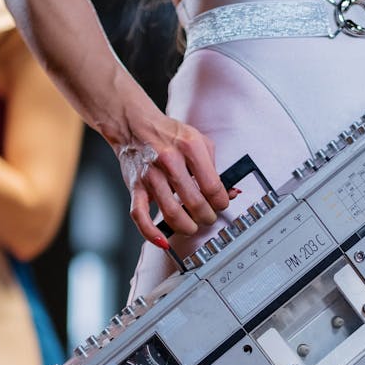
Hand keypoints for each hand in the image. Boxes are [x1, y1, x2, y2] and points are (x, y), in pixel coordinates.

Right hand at [116, 111, 234, 247]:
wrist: (134, 125)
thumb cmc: (169, 135)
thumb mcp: (199, 141)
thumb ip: (214, 167)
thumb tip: (230, 193)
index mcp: (190, 147)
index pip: (212, 186)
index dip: (221, 202)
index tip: (221, 205)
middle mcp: (170, 160)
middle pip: (195, 203)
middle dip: (207, 217)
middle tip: (208, 217)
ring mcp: (151, 175)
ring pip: (172, 213)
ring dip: (187, 226)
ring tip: (192, 226)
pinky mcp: (135, 187)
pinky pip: (140, 216)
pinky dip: (151, 233)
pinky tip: (163, 240)